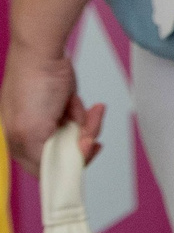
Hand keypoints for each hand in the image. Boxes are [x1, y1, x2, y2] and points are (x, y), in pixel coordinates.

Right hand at [3, 47, 101, 171]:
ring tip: (92, 111)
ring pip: (78, 138)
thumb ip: (39, 158)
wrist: (44, 55)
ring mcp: (50, 123)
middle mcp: (34, 138)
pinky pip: (82, 122)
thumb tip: (51, 176)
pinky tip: (83, 103)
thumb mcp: (31, 131)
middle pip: (68, 154)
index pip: (48, 171)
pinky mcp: (64, 111)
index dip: (70, 165)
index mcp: (21, 147)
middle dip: (83, 142)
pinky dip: (87, 114)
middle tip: (89, 134)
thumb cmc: (32, 88)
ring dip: (89, 126)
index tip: (85, 154)